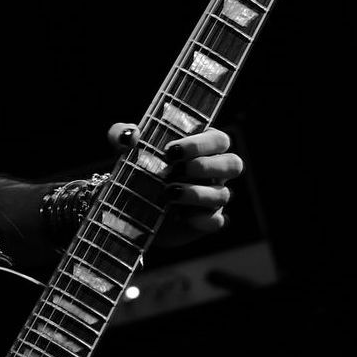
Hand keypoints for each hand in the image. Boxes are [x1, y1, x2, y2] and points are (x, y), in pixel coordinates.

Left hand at [107, 122, 243, 246]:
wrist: (129, 210)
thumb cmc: (137, 171)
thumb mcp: (125, 151)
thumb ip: (122, 135)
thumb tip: (130, 136)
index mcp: (203, 148)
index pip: (220, 139)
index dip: (200, 144)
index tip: (169, 151)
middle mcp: (214, 172)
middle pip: (234, 164)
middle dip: (205, 166)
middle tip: (173, 170)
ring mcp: (213, 198)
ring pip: (223, 194)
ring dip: (195, 193)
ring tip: (168, 193)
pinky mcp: (206, 221)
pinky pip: (216, 221)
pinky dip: (199, 219)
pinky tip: (178, 216)